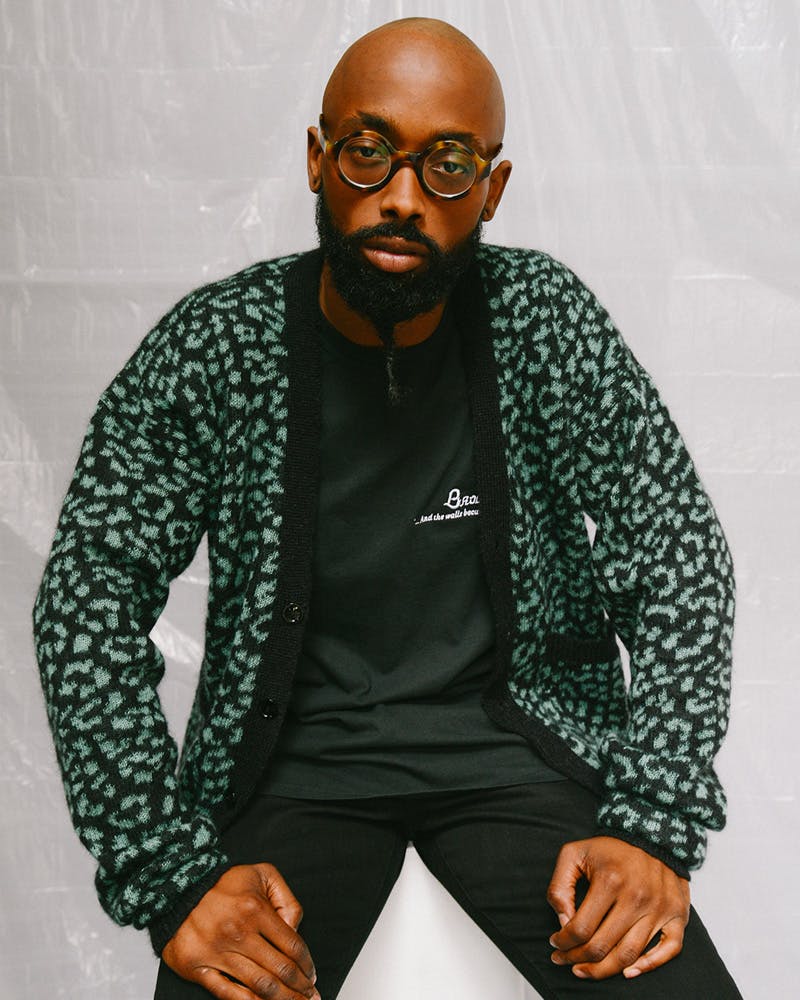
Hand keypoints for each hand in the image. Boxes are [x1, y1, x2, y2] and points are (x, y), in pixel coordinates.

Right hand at [162, 863, 320, 999]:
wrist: (177, 888)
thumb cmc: (222, 883)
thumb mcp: (262, 874)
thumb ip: (286, 899)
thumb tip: (295, 929)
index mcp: (256, 909)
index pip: (292, 945)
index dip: (307, 964)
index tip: (312, 975)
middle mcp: (238, 932)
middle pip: (279, 969)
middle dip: (300, 988)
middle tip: (310, 997)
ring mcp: (217, 952)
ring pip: (259, 985)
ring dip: (281, 999)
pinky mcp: (197, 967)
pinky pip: (227, 993)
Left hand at [546, 836, 689, 980]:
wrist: (651, 832)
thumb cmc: (610, 847)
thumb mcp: (574, 853)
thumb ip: (559, 885)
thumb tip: (563, 922)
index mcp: (610, 881)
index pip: (581, 928)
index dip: (563, 942)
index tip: (556, 944)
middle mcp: (637, 897)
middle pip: (602, 946)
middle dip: (577, 960)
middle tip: (565, 961)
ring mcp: (660, 908)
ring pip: (629, 955)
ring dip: (604, 970)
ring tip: (586, 970)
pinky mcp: (678, 915)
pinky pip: (668, 951)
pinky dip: (647, 966)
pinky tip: (627, 971)